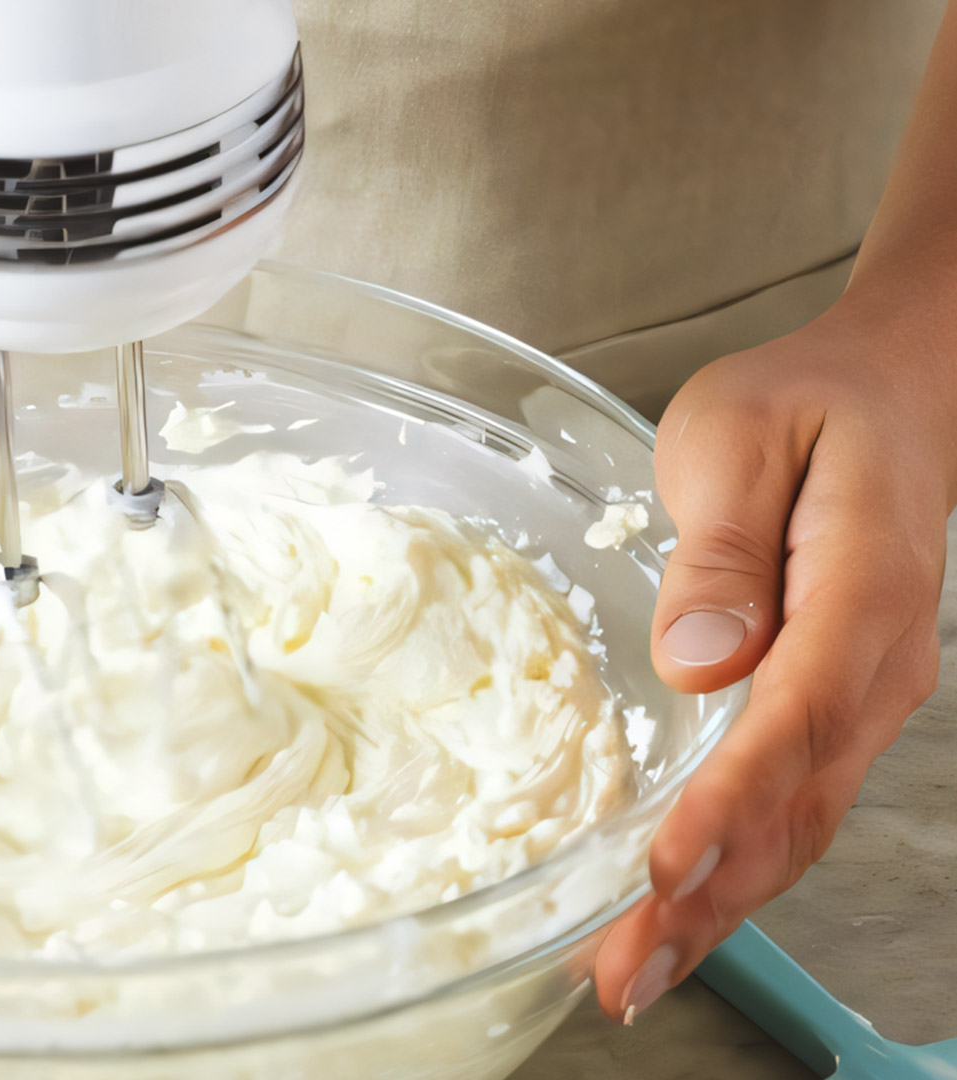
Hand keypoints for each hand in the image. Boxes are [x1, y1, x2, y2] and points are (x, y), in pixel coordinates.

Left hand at [592, 298, 954, 1022]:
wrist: (887, 392)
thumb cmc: (806, 405)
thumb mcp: (738, 438)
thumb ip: (721, 549)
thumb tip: (701, 657)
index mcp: (864, 589)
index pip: (797, 716)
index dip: (728, 802)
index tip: (661, 867)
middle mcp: (879, 664)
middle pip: (795, 802)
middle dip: (707, 898)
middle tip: (622, 971)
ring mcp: (863, 695)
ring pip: (795, 824)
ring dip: (716, 907)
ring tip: (632, 973)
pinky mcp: (830, 706)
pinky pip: (785, 801)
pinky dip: (730, 867)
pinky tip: (672, 909)